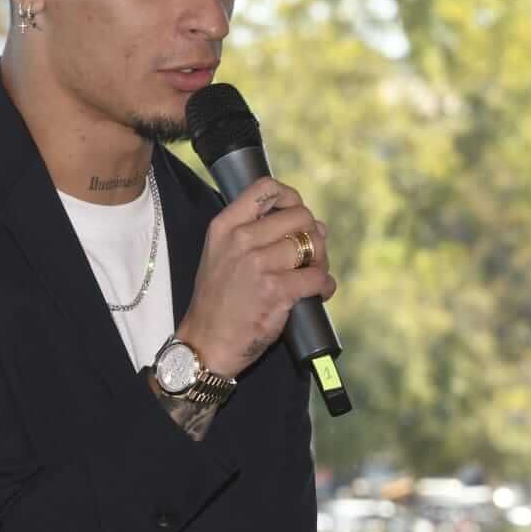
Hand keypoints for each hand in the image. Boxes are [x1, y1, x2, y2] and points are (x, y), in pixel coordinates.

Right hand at [177, 177, 334, 378]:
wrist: (206, 343)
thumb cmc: (218, 301)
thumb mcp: (221, 254)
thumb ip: (255, 233)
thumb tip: (312, 225)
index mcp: (225, 226)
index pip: (266, 188)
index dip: (291, 198)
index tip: (296, 217)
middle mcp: (240, 239)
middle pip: (299, 215)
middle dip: (312, 235)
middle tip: (308, 257)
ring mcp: (257, 264)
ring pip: (312, 244)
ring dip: (321, 262)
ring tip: (312, 276)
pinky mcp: (275, 290)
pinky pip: (317, 277)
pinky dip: (325, 286)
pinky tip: (317, 294)